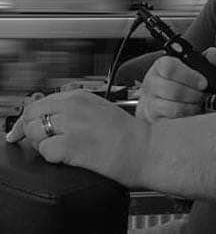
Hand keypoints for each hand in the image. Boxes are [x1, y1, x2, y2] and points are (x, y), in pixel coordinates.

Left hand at [6, 90, 149, 186]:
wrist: (146, 149)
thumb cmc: (128, 134)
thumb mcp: (99, 110)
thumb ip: (73, 110)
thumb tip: (47, 119)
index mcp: (81, 96)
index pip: (40, 102)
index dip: (32, 118)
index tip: (30, 129)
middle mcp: (74, 106)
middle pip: (32, 114)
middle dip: (33, 129)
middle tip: (44, 141)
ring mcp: (73, 124)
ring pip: (34, 131)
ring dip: (42, 143)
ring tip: (61, 149)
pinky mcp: (72, 145)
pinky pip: (45, 151)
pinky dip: (52, 157)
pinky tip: (69, 157)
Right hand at [136, 46, 215, 121]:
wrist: (155, 98)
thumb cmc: (174, 81)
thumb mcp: (188, 67)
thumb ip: (203, 60)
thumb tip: (213, 53)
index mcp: (160, 65)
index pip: (169, 67)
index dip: (189, 76)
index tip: (203, 82)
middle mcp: (152, 82)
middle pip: (173, 90)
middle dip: (194, 94)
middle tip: (204, 94)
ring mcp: (150, 100)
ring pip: (173, 107)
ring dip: (191, 106)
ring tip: (198, 103)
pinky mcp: (153, 117)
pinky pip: (172, 119)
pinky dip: (186, 116)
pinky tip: (191, 111)